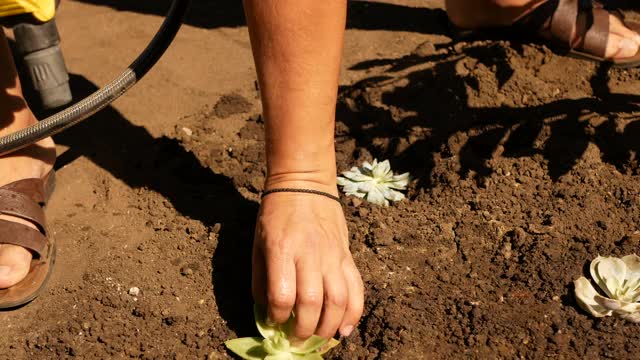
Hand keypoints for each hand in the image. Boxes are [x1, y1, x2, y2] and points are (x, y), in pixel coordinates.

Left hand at [252, 188, 363, 339]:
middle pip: (312, 303)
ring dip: (329, 327)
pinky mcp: (347, 256)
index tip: (274, 323)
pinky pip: (356, 289)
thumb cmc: (276, 215)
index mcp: (282, 249)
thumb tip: (268, 315)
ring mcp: (333, 255)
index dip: (277, 317)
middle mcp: (310, 254)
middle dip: (303, 331)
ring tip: (318, 339)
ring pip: (338, 300)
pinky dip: (353, 314)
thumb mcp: (258, 244)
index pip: (283, 295)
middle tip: (295, 342)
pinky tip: (344, 330)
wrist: (305, 185)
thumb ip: (261, 281)